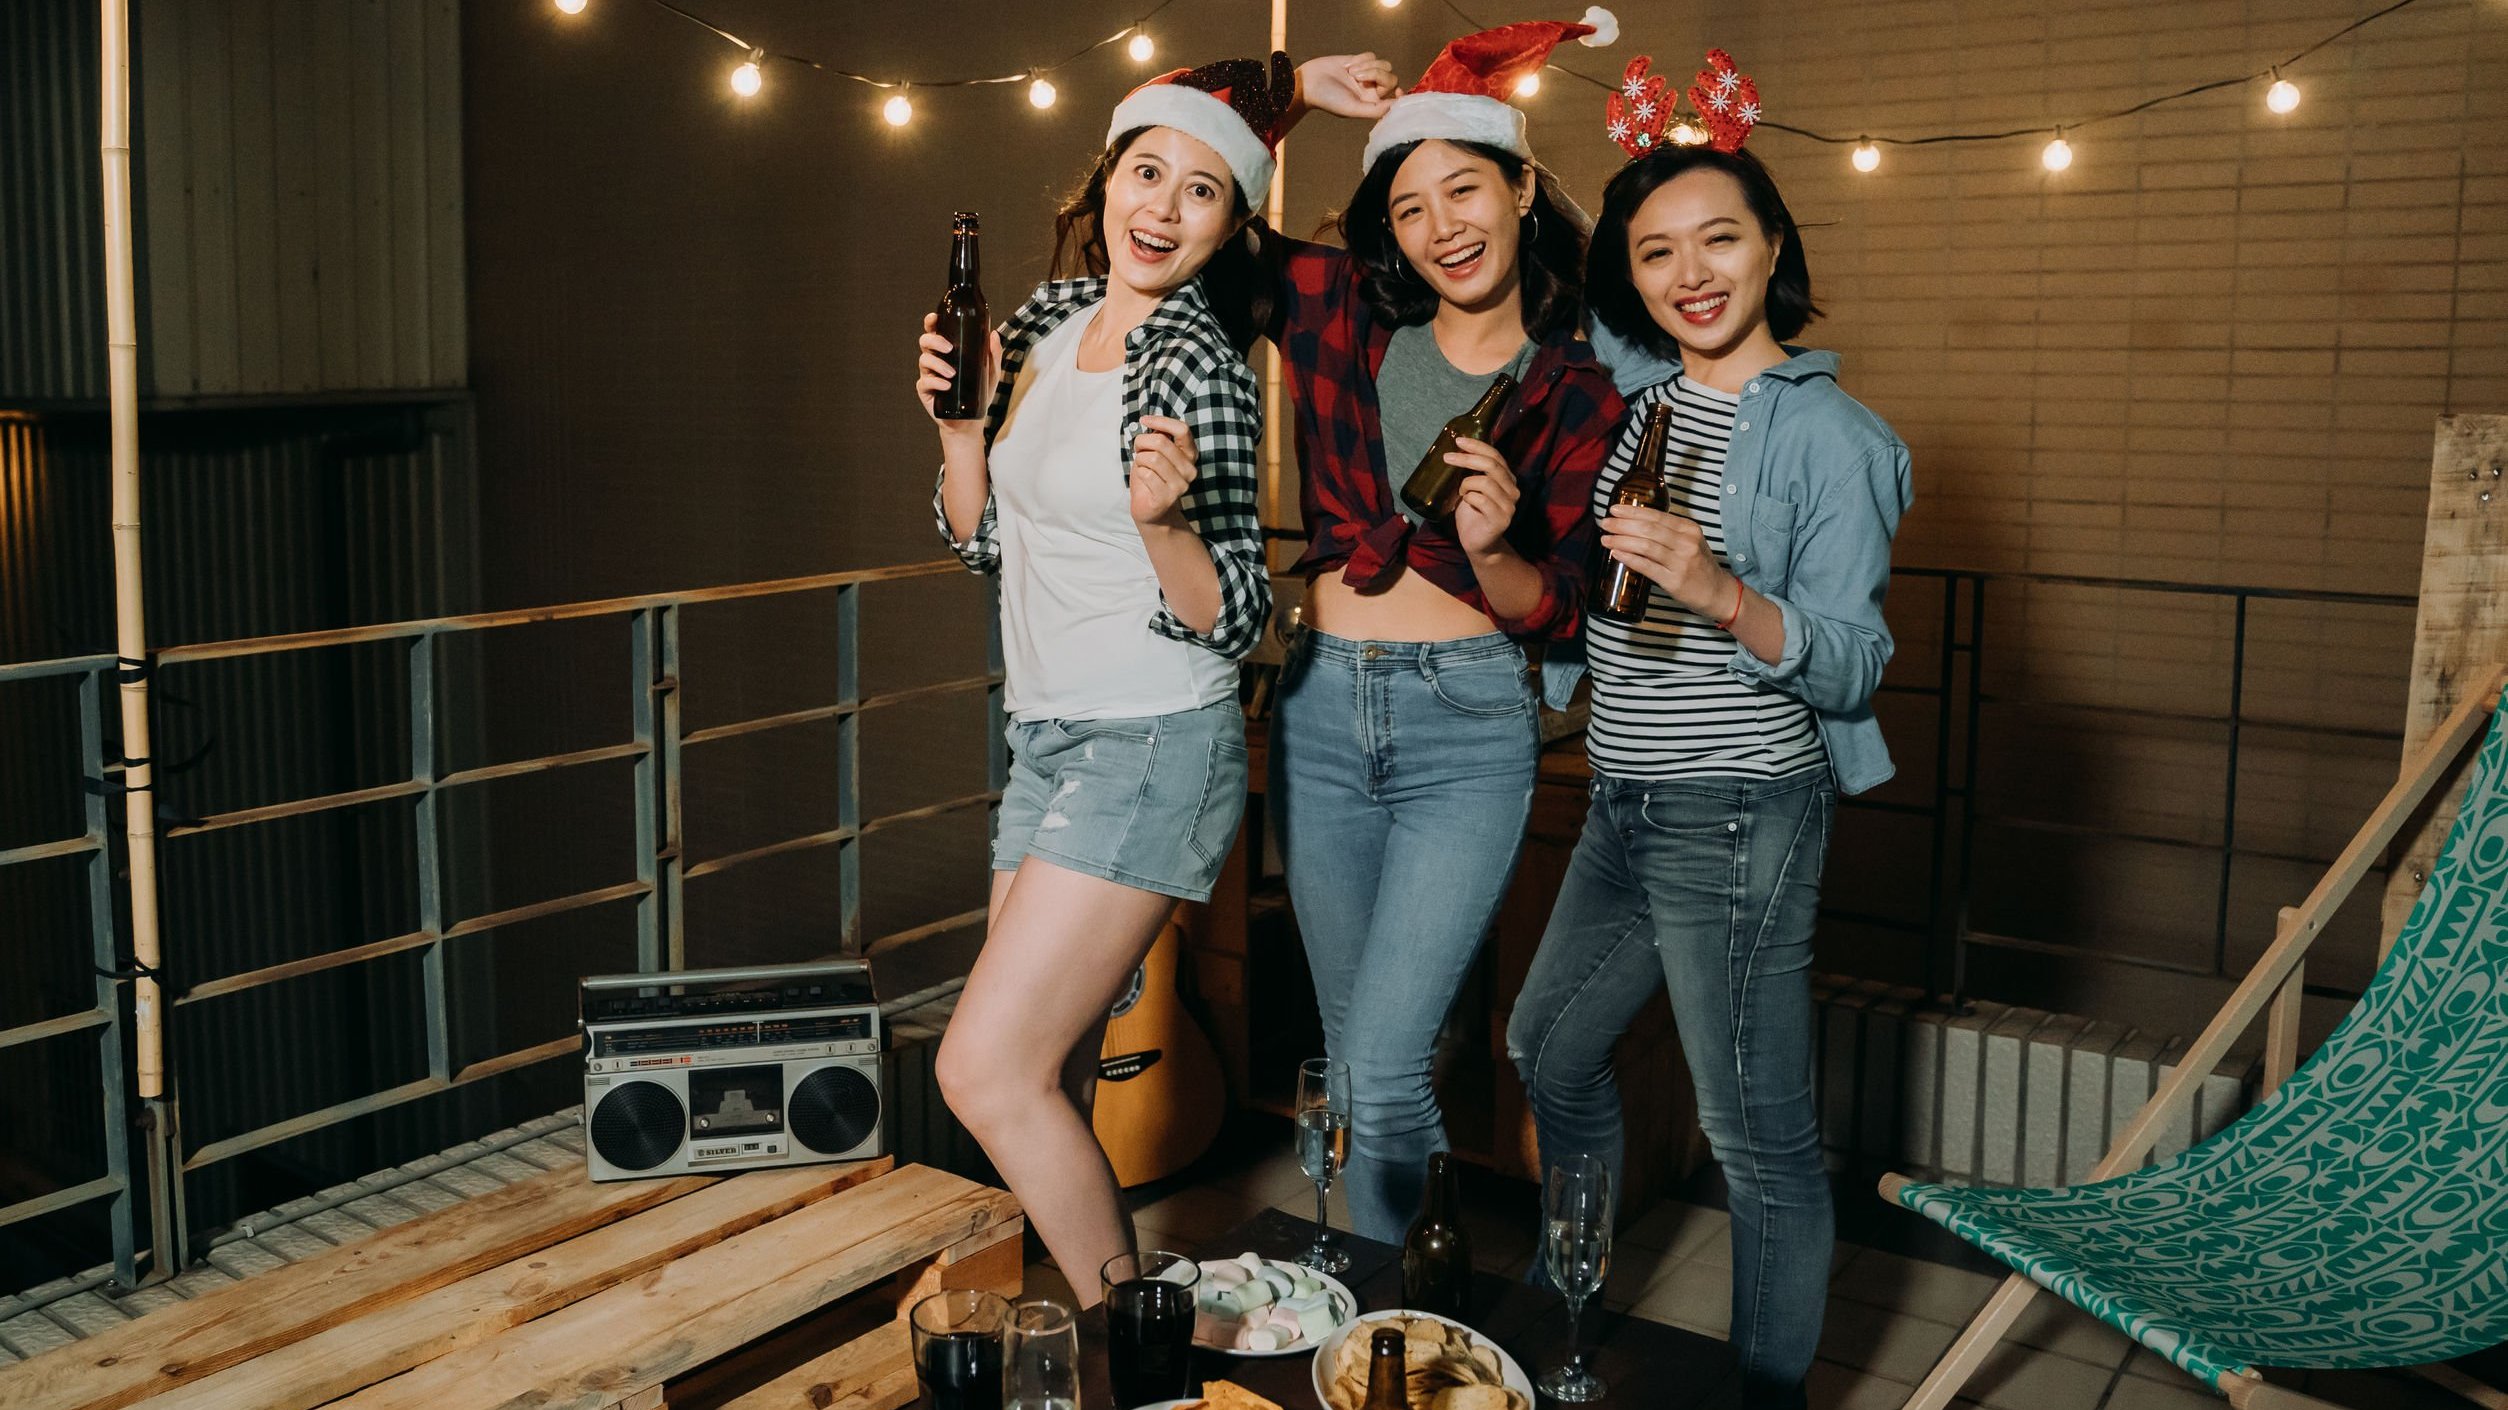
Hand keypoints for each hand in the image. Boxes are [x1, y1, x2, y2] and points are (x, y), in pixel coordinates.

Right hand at [916, 313, 1002, 434]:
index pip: (935, 332)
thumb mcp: (991, 373)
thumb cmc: (979, 394)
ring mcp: (928, 375)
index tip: (935, 318)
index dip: (931, 322)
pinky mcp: (925, 391)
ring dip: (938, 364)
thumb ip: (993, 354)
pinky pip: (925, 382)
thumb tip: (994, 334)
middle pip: (925, 342)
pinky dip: (936, 382)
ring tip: (952, 374)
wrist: (970, 421)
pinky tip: (946, 386)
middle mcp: (935, 360)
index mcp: (946, 352)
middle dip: (934, 341)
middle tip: (949, 348)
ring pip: (924, 360)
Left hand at [1130, 414, 1198, 526]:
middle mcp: (1190, 470)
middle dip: (1142, 443)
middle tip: (1138, 451)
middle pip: (1161, 442)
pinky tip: (1144, 481)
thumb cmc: (1151, 478)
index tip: (1144, 420)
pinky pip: (1146, 475)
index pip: (1182, 429)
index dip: (1161, 421)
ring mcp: (1181, 485)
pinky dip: (1139, 474)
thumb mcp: (1155, 453)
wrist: (1151, 511)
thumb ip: (1157, 438)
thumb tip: (1151, 423)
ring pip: (1151, 458)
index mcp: (1190, 455)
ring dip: (1139, 460)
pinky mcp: (1167, 498)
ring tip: (1142, 467)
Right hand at [1296, 53, 1399, 120]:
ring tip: (1351, 73)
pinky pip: (1371, 55)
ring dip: (1367, 66)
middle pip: (1391, 78)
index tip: (1397, 92)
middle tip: (1357, 78)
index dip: (1401, 95)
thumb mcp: (1353, 109)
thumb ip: (1376, 110)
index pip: (1395, 99)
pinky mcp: (1360, 61)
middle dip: (1376, 74)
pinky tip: (1346, 66)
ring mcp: (1367, 75)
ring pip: (1384, 64)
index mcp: (1373, 104)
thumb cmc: (1329, 99)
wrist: (1309, 82)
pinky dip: (1360, 59)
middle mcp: (1372, 90)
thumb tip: (1396, 106)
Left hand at [1445, 436, 1520, 555]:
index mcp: (1507, 479)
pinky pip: (1480, 500)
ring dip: (1466, 485)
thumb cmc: (1472, 514)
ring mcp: (1509, 505)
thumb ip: (1472, 471)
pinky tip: (1467, 504)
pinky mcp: (1501, 519)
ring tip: (1462, 493)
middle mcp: (1513, 490)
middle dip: (1467, 458)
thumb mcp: (1471, 488)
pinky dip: (1468, 499)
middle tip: (1448, 457)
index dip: (1477, 446)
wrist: (1478, 544)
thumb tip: (1457, 449)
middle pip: (1492, 465)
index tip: (1458, 440)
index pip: (1496, 456)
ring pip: (1484, 482)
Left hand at [1598, 503, 1731, 616]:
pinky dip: (1630, 558)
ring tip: (1605, 539)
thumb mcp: (1689, 542)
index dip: (1633, 511)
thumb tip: (1633, 524)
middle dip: (1622, 524)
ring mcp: (1681, 562)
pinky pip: (1647, 566)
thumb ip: (1668, 532)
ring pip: (1645, 546)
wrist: (1717, 592)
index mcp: (1689, 529)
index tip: (1614, 509)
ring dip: (1622, 540)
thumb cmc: (1698, 565)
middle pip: (1648, 529)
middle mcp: (1686, 543)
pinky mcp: (1674, 581)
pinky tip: (1616, 554)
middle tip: (1605, 523)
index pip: (1656, 515)